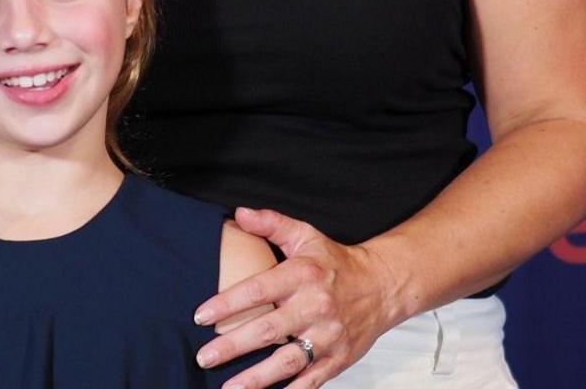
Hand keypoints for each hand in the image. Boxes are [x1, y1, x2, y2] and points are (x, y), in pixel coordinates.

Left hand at [193, 207, 406, 388]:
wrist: (384, 286)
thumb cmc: (337, 263)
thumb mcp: (306, 236)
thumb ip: (271, 223)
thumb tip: (239, 214)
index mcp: (303, 275)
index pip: (259, 290)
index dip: (228, 304)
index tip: (201, 316)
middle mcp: (315, 307)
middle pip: (269, 330)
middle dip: (233, 345)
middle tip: (204, 356)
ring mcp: (328, 336)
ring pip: (288, 362)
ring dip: (257, 378)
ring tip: (229, 388)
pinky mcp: (338, 358)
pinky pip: (311, 381)